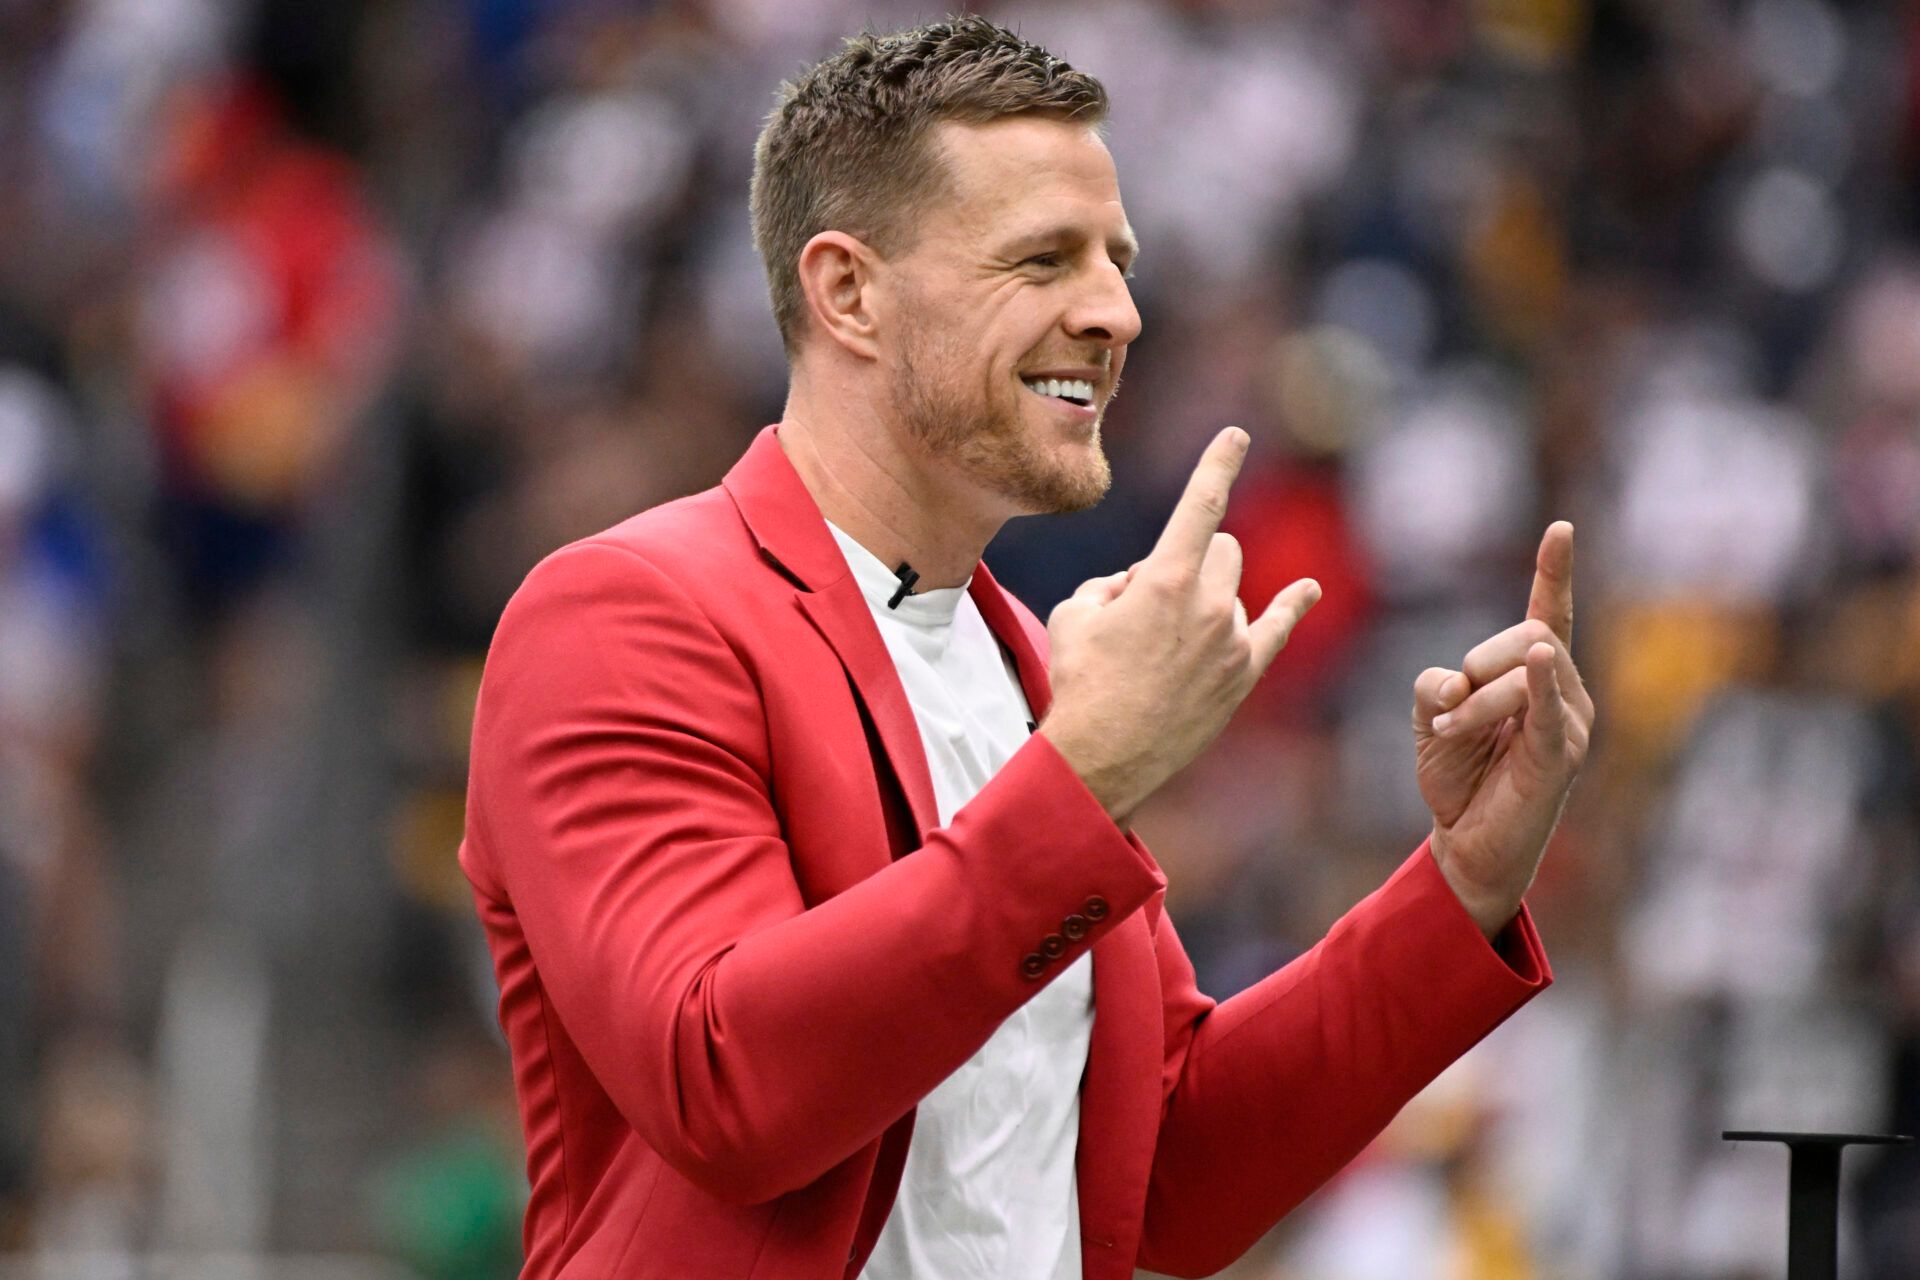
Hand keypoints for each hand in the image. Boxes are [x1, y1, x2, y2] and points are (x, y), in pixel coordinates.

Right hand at [1039, 427, 1320, 826]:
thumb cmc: (1080, 681)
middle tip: (1151, 600)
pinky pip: (1275, 629)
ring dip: (1204, 600)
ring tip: (1160, 648)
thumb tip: (1143, 583)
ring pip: (1230, 593)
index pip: (1201, 505)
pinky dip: (1291, 606)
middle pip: (1221, 550)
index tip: (1236, 435)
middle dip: (1192, 558)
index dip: (1218, 464)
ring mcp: (1231, 641)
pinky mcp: (1241, 675)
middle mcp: (1208, 604)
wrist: (1101, 756)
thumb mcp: (1075, 611)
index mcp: (1165, 580)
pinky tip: (1307, 589)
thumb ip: (1115, 581)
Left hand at [1413, 522, 1593, 937]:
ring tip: (1453, 736)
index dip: (1554, 572)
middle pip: (1528, 636)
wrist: (1467, 844)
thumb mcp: (1433, 717)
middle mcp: (1564, 692)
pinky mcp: (1560, 757)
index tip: (1560, 529)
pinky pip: (1549, 711)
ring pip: (1523, 674)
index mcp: (1534, 676)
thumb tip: (1455, 680)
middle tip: (1451, 708)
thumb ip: (1436, 685)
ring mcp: (1569, 724)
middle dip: (1479, 662)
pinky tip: (1544, 659)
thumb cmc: (1458, 777)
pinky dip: (1541, 684)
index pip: (1549, 613)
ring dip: (1475, 703)